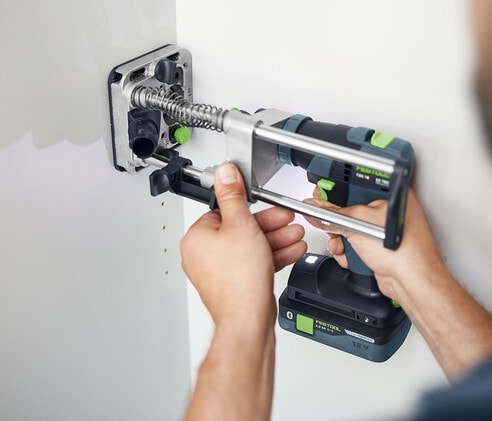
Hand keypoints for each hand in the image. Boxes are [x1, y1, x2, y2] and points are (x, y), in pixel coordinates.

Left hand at [181, 163, 306, 326]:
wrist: (248, 319)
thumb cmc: (239, 279)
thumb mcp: (242, 224)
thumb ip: (234, 196)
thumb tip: (225, 173)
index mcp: (197, 238)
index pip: (224, 212)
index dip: (251, 210)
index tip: (268, 207)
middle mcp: (203, 255)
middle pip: (240, 229)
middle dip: (270, 225)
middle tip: (287, 219)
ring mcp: (218, 272)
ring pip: (250, 247)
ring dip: (275, 239)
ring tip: (295, 235)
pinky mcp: (233, 284)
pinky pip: (253, 263)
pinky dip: (270, 256)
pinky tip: (290, 251)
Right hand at [303, 188, 444, 304]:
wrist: (412, 282)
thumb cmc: (404, 251)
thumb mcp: (359, 224)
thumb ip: (334, 214)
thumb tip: (318, 208)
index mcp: (392, 195)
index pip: (358, 185)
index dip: (337, 189)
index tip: (321, 194)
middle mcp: (390, 212)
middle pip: (352, 209)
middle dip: (337, 220)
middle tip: (327, 222)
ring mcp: (385, 233)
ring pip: (352, 230)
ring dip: (341, 239)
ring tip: (339, 243)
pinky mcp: (380, 249)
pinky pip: (357, 245)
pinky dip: (348, 251)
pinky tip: (348, 255)